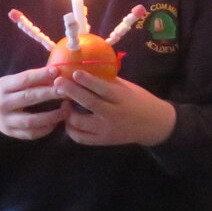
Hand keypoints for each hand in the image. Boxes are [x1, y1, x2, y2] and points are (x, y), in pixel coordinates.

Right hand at [0, 66, 68, 139]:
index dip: (41, 74)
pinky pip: (31, 133)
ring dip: (52, 116)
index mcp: (3, 87)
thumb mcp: (11, 82)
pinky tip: (56, 123)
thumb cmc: (5, 92)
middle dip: (50, 94)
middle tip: (67, 91)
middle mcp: (3, 104)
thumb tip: (56, 72)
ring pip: (31, 120)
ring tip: (66, 110)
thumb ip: (30, 79)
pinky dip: (45, 129)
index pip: (24, 79)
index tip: (57, 71)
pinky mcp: (11, 133)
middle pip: (29, 98)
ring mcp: (6, 121)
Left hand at [58, 68, 177, 147]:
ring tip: (64, 104)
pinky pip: (81, 137)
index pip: (103, 89)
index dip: (88, 80)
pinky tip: (69, 120)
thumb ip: (108, 82)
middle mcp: (114, 115)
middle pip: (89, 103)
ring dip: (68, 112)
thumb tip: (86, 70)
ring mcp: (107, 130)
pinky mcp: (103, 141)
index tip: (74, 72)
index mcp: (122, 98)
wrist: (154, 124)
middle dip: (71, 92)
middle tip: (57, 84)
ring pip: (80, 123)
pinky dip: (71, 129)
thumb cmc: (140, 100)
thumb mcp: (128, 88)